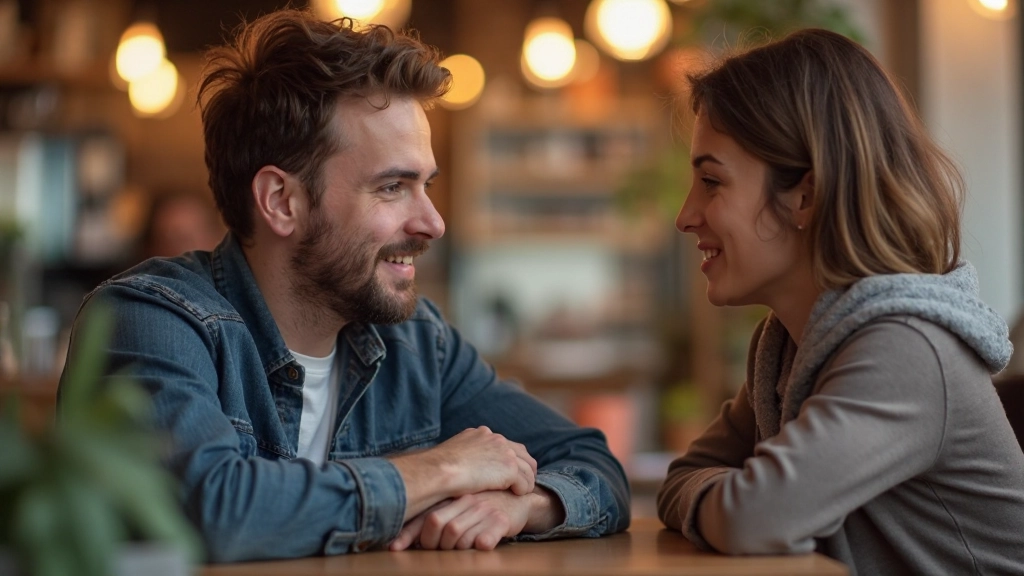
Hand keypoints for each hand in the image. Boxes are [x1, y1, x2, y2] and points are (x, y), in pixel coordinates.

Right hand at [388, 426, 537, 520]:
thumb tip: (466, 466)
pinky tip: (514, 497)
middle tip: (523, 485)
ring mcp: (505, 452)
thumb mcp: (453, 455)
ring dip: (525, 483)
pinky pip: (525, 483)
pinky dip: (522, 491)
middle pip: (523, 455)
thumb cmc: (437, 470)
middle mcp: (496, 439)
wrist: (437, 472)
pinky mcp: (509, 467)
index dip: (512, 460)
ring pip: (528, 470)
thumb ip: (467, 456)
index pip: (507, 445)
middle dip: (525, 470)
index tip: (511, 473)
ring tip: (519, 494)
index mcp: (482, 434)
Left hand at [390, 490, 530, 550]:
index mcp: (452, 498)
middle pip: (437, 524)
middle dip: (433, 544)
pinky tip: (478, 546)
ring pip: (458, 534)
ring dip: (454, 548)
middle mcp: (465, 501)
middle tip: (438, 550)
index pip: (424, 515)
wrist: (518, 500)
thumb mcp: (458, 507)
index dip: (407, 533)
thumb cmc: (482, 507)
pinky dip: (478, 544)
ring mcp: (484, 510)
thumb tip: (400, 538)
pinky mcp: (501, 521)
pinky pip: (485, 538)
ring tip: (460, 549)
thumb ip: (435, 517)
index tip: (394, 547)